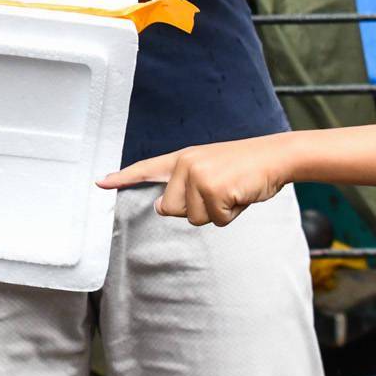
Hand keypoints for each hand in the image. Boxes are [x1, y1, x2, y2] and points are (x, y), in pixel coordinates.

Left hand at [101, 136, 298, 225]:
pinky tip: (240, 194)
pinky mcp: (213, 188)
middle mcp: (185, 164)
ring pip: (195, 218)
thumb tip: (164, 209)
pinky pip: (216, 220)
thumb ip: (185, 187)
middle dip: (197, 209)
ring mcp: (198, 175)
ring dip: (217, 212)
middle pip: (172, 209)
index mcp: (182, 158)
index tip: (100, 183)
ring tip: (232, 191)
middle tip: (220, 191)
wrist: (275, 156)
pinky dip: (231, 214)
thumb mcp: (211, 170)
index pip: (146, 169)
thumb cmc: (245, 168)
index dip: (123, 178)